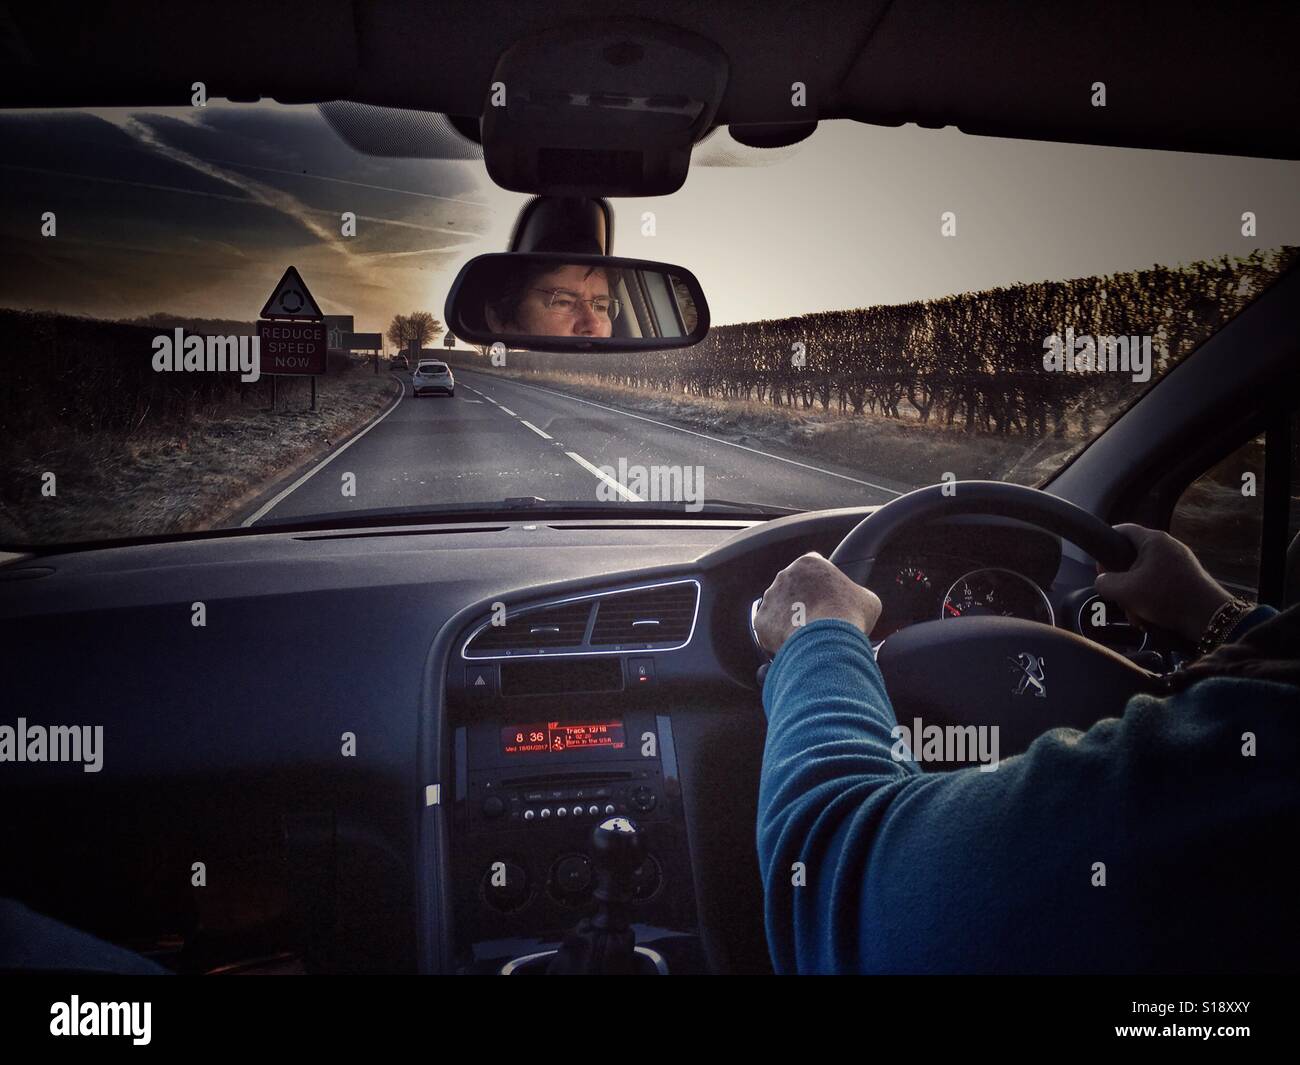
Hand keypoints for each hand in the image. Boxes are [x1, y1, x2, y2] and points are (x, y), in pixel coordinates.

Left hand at [754, 552, 881, 656]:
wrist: (827, 641)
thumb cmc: (849, 617)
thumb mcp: (867, 599)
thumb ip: (856, 594)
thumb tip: (856, 602)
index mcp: (809, 563)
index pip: (813, 569)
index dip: (821, 586)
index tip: (828, 600)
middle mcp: (785, 575)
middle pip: (793, 588)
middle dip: (803, 602)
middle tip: (818, 620)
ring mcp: (770, 597)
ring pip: (779, 608)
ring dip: (790, 619)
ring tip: (807, 635)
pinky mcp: (761, 620)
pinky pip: (769, 628)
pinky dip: (779, 637)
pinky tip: (795, 645)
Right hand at [1093, 524, 1233, 643]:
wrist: (1208, 616)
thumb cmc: (1166, 596)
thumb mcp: (1124, 591)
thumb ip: (1104, 583)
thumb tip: (1102, 581)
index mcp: (1153, 540)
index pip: (1121, 530)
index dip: (1105, 546)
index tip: (1101, 568)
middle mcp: (1168, 546)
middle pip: (1131, 557)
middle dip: (1122, 581)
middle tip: (1120, 597)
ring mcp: (1179, 562)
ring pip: (1144, 575)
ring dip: (1136, 595)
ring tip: (1138, 614)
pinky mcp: (1186, 578)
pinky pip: (1159, 584)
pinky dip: (1151, 599)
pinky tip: (1150, 617)